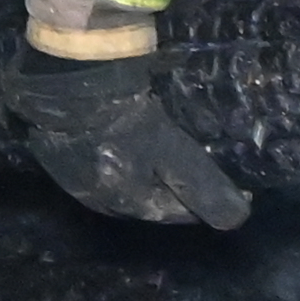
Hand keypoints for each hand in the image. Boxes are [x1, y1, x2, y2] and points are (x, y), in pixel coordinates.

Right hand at [19, 43, 250, 228]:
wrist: (69, 78)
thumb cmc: (126, 119)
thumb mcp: (173, 153)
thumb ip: (202, 187)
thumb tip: (236, 222)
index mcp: (125, 205)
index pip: (174, 213)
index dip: (204, 201)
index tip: (232, 188)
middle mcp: (98, 199)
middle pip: (148, 199)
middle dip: (175, 189)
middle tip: (201, 168)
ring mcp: (76, 175)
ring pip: (126, 181)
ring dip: (150, 173)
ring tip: (171, 153)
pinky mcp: (63, 150)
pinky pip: (106, 162)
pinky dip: (127, 156)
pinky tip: (135, 141)